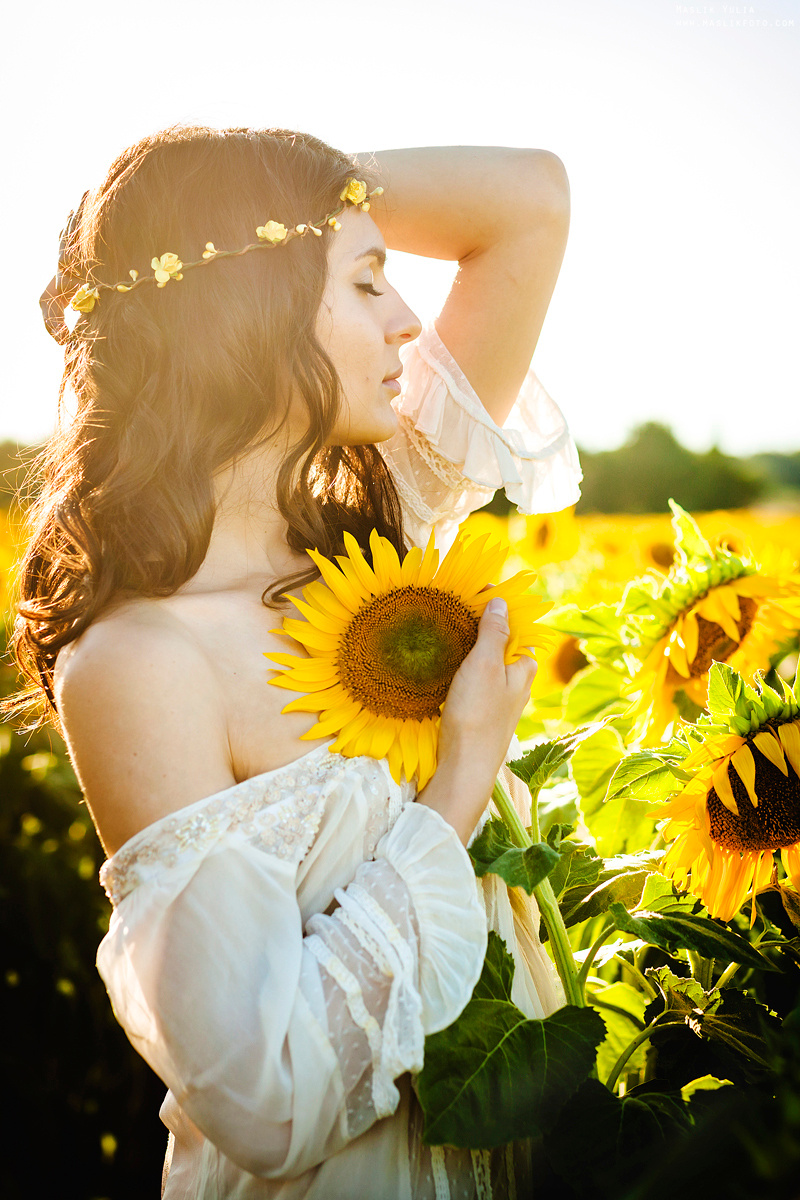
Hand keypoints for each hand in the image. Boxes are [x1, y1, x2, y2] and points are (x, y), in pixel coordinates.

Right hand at [416, 598, 537, 844]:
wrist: (463, 768)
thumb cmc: (477, 716)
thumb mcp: (486, 665)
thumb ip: (494, 632)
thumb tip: (501, 601)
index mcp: (524, 667)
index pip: (514, 625)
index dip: (495, 605)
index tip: (472, 590)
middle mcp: (515, 682)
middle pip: (499, 643)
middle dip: (479, 624)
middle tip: (453, 606)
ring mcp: (497, 699)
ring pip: (484, 663)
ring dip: (466, 646)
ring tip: (444, 629)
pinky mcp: (479, 713)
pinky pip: (471, 680)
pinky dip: (459, 668)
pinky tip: (443, 665)